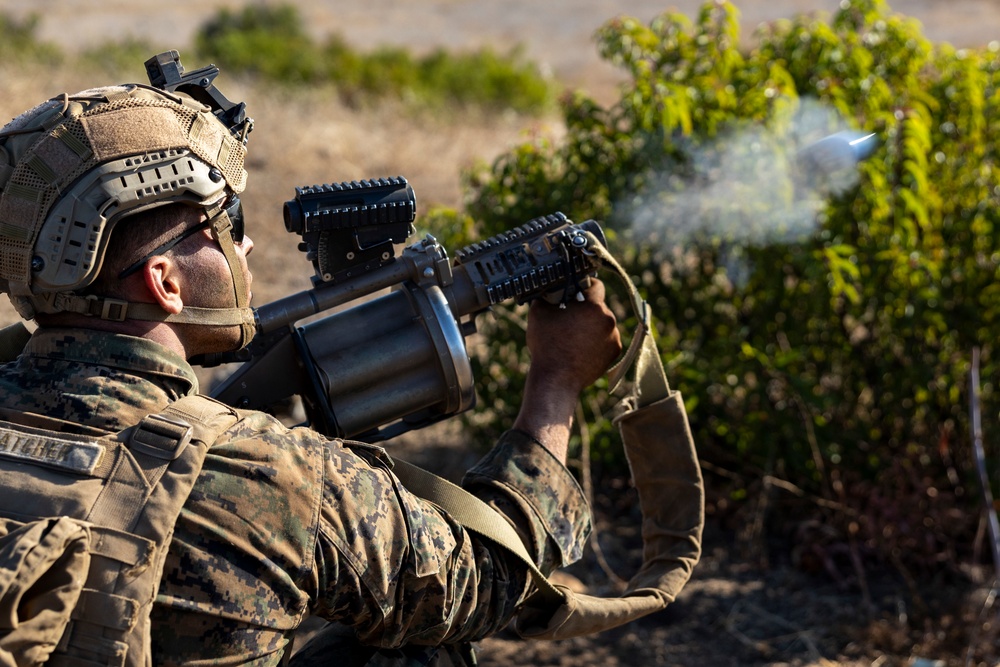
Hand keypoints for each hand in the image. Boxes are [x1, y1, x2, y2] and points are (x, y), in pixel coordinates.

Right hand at [524, 279, 621, 393]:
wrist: (557, 379)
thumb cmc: (547, 346)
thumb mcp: (539, 313)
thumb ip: (548, 296)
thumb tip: (550, 290)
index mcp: (593, 305)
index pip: (596, 286)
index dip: (585, 287)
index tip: (578, 292)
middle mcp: (608, 318)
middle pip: (599, 307)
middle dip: (586, 311)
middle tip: (570, 320)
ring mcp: (614, 336)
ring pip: (603, 324)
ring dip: (593, 327)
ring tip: (575, 338)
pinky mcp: (615, 352)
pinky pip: (607, 340)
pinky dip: (598, 342)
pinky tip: (582, 349)